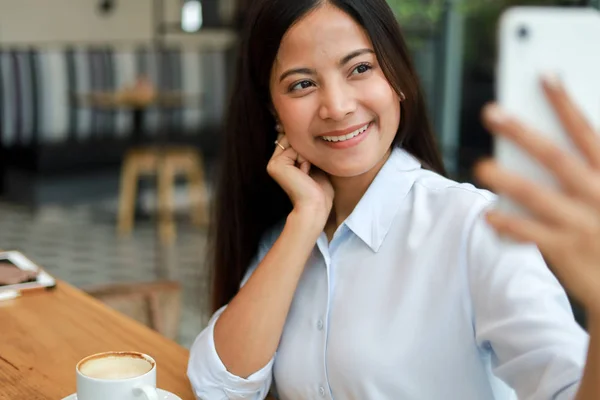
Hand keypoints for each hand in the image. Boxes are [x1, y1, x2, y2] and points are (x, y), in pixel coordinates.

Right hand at [267, 134, 333, 224]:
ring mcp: (273, 162)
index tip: (311, 168)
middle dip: (308, 151)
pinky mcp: (275, 164)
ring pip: (296, 142)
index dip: (308, 147)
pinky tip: (304, 174)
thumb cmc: (319, 190)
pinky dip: (304, 160)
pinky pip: (294, 149)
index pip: (296, 140)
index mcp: (283, 160)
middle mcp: (275, 160)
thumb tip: (308, 131)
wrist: (316, 206)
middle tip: (309, 172)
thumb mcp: (315, 164)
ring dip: (307, 156)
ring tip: (306, 173)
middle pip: (295, 138)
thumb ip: (308, 149)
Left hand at [475, 75, 599, 313]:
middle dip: (523, 132)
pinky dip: (510, 224)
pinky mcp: (568, 251)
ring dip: (508, 179)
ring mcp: (583, 223)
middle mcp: (598, 194)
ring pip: (539, 196)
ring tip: (481, 165)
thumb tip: (558, 132)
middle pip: (556, 157)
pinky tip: (488, 214)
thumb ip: (588, 165)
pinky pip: (532, 234)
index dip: (564, 103)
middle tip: (491, 112)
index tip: (544, 76)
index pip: (585, 131)